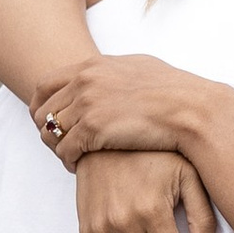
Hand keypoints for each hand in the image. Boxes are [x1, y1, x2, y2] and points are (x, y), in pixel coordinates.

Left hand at [31, 54, 205, 164]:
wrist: (192, 109)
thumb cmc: (176, 92)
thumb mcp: (141, 67)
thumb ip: (116, 71)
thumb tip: (109, 74)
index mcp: (93, 65)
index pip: (45, 84)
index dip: (41, 105)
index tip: (47, 121)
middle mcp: (85, 81)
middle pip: (43, 109)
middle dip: (47, 130)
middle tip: (59, 145)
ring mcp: (87, 104)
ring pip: (50, 132)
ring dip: (57, 148)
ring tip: (71, 158)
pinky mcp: (93, 129)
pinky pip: (65, 150)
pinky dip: (69, 161)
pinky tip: (80, 166)